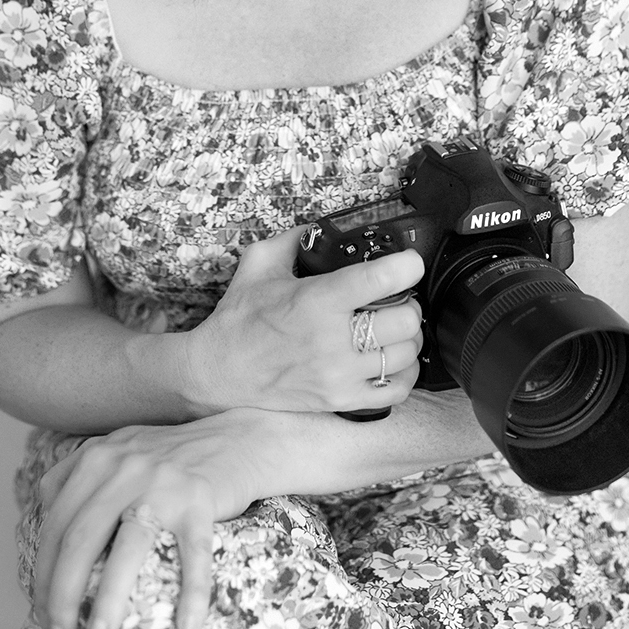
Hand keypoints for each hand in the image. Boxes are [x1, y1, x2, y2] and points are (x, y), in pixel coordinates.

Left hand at [33, 411, 263, 628]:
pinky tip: (187, 626)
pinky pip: (192, 554)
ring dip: (109, 599)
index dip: (42, 572)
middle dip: (62, 594)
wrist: (238, 440)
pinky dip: (191, 592)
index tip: (43, 610)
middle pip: (80, 539)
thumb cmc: (173, 457)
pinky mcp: (201, 499)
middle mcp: (125, 467)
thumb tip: (44, 526)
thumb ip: (80, 476)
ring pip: (127, 548)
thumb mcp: (119, 451)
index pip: (57, 523)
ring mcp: (164, 483)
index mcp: (98, 458)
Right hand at [185, 226, 424, 415]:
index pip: (381, 280)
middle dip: (409, 303)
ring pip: (405, 354)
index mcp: (317, 300)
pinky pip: (396, 390)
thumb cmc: (239, 319)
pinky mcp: (340, 400)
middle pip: (404, 320)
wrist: (219, 372)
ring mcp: (339, 375)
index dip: (407, 265)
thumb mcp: (259, 264)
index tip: (409, 262)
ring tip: (395, 327)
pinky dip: (404, 372)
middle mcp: (332, 340)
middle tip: (399, 298)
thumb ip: (295, 240)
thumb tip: (322, 228)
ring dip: (408, 337)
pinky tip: (392, 359)